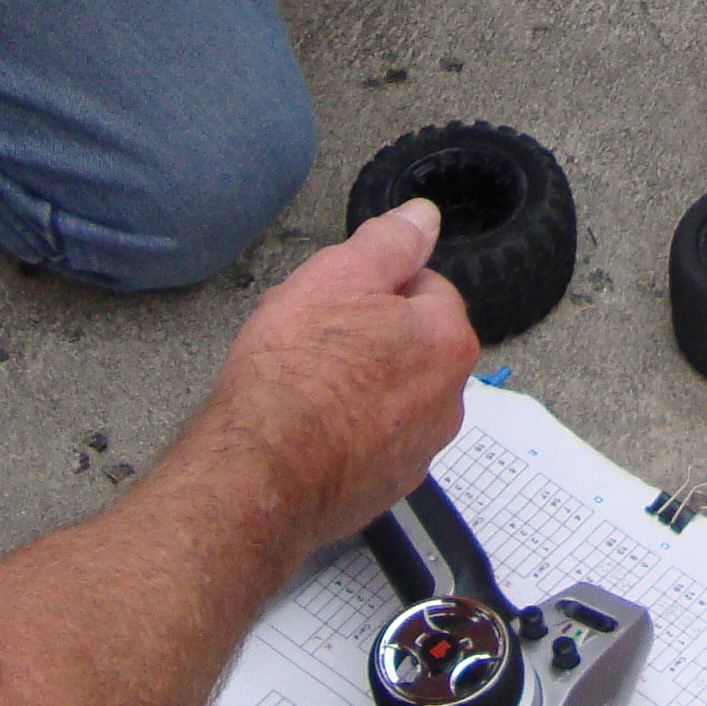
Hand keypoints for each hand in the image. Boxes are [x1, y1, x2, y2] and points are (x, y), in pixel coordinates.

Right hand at [201, 202, 479, 554]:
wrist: (259, 472)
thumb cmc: (295, 376)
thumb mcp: (339, 276)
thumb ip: (389, 242)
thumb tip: (421, 218)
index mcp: (447, 343)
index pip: (425, 288)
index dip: (374, 286)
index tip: (338, 296)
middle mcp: (446, 402)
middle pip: (407, 344)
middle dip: (364, 334)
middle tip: (310, 336)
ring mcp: (416, 451)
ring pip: (387, 393)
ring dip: (354, 382)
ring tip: (299, 381)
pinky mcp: (383, 487)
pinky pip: (368, 440)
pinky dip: (344, 430)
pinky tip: (303, 424)